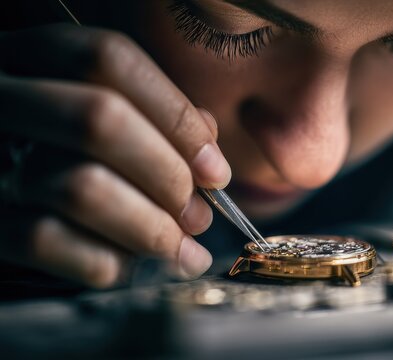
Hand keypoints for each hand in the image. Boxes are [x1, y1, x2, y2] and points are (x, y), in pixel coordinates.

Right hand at [0, 24, 230, 286]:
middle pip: (100, 119)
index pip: (112, 60)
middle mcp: (2, 97)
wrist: (3, 179)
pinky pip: (45, 242)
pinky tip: (131, 267)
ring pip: (80, 188)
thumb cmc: (67, 146)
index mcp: (37, 55)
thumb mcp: (102, 105)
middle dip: (169, 177)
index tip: (216, 171)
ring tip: (181, 248)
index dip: (177, 118)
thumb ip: (155, 114)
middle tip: (199, 216)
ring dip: (150, 229)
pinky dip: (107, 261)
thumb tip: (208, 151)